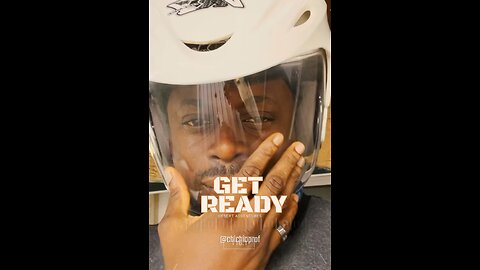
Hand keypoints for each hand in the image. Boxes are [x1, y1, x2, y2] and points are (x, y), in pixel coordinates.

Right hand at [158, 133, 304, 269]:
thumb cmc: (187, 266)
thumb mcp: (174, 228)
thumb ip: (176, 197)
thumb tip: (171, 173)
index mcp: (225, 212)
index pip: (251, 175)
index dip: (265, 154)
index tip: (275, 141)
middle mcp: (247, 222)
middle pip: (273, 185)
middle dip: (287, 162)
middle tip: (296, 148)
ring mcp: (260, 237)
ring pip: (282, 202)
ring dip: (292, 180)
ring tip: (299, 165)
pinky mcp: (266, 250)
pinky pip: (284, 225)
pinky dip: (291, 210)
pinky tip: (294, 199)